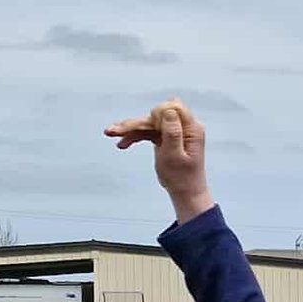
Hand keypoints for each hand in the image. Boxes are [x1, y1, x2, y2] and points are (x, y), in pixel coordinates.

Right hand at [106, 100, 213, 223]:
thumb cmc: (182, 178)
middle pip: (157, 116)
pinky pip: (147, 132)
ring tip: (110, 133)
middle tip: (114, 131)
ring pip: (149, 123)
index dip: (158, 114)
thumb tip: (168, 110)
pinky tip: (122, 143)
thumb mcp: (174, 156)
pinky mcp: (165, 138)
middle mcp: (184, 127)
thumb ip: (172, 132)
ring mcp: (174, 132)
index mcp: (192, 129)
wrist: (184, 193)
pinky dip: (134, 136)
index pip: (174, 108)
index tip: (149, 126)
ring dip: (130, 129)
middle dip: (136, 123)